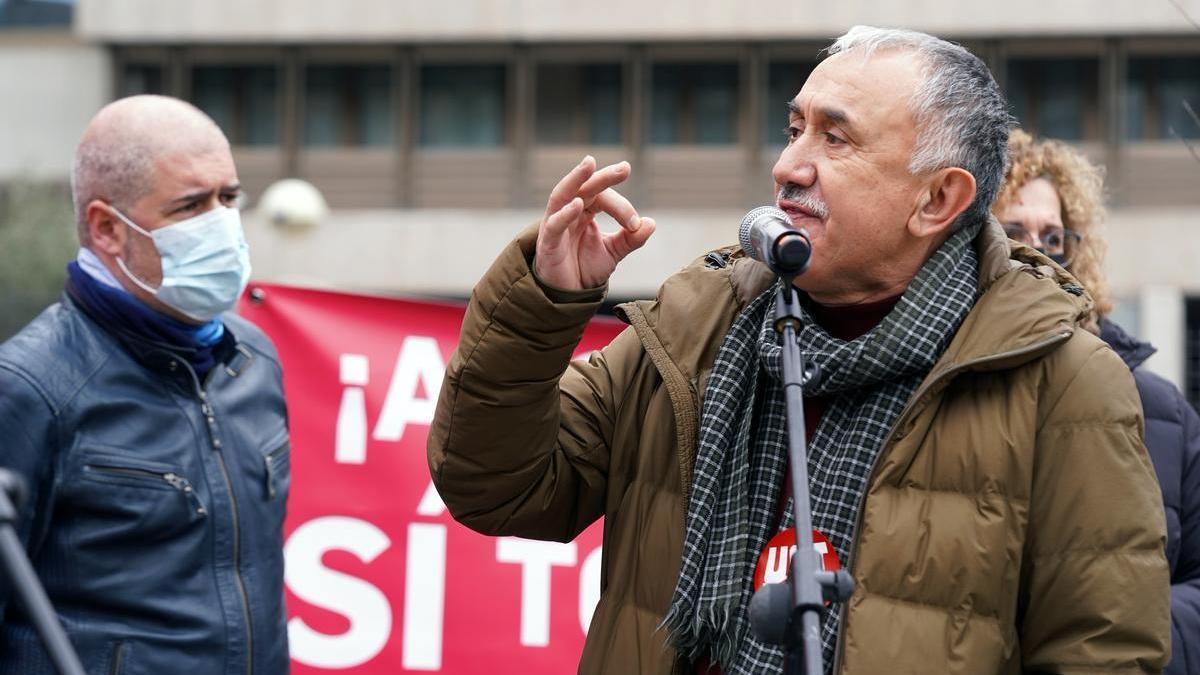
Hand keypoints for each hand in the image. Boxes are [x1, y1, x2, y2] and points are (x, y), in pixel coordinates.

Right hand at [534, 156, 655, 290]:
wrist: (567, 295)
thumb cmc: (585, 268)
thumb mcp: (613, 252)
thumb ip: (631, 239)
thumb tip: (651, 223)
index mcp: (585, 211)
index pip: (603, 197)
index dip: (622, 207)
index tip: (636, 224)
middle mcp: (569, 212)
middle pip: (584, 187)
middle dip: (604, 177)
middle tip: (624, 168)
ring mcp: (555, 225)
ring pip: (562, 195)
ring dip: (575, 179)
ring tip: (589, 164)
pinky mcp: (547, 243)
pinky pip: (554, 224)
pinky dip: (564, 214)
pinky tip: (578, 204)